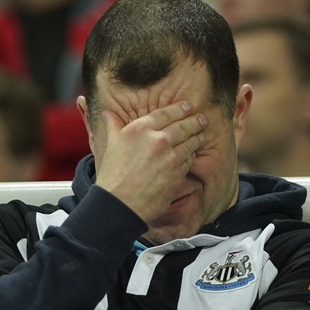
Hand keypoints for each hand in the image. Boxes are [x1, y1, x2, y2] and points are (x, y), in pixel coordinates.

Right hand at [94, 100, 207, 224]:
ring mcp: (171, 156)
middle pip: (184, 126)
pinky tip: (193, 154)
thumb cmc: (113, 175)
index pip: (167, 113)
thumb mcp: (111, 144)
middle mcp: (158, 139)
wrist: (120, 203)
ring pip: (191, 142)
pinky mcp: (178, 173)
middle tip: (202, 119)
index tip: (188, 106)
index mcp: (141, 129)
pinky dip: (192, 156)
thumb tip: (107, 113)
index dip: (181, 108)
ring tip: (202, 135)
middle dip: (195, 121)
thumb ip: (113, 126)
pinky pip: (190, 160)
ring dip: (198, 137)